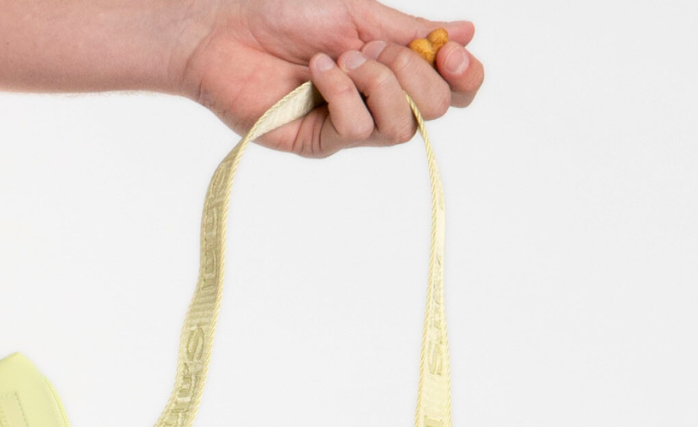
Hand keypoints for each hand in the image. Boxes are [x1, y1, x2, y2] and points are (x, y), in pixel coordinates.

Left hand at [177, 7, 483, 153]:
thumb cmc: (288, 15)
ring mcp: (353, 125)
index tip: (448, 51)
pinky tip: (316, 72)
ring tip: (339, 58)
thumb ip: (410, 29)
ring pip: (400, 128)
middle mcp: (380, 101)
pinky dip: (341, 92)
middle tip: (371, 48)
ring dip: (376, 82)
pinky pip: (356, 128)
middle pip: (435, 111)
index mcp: (396, 66)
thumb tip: (466, 30)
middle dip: (411, 72)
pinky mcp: (322, 142)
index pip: (453, 88)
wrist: (231, 30)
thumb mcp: (360, 13)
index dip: (464, 76)